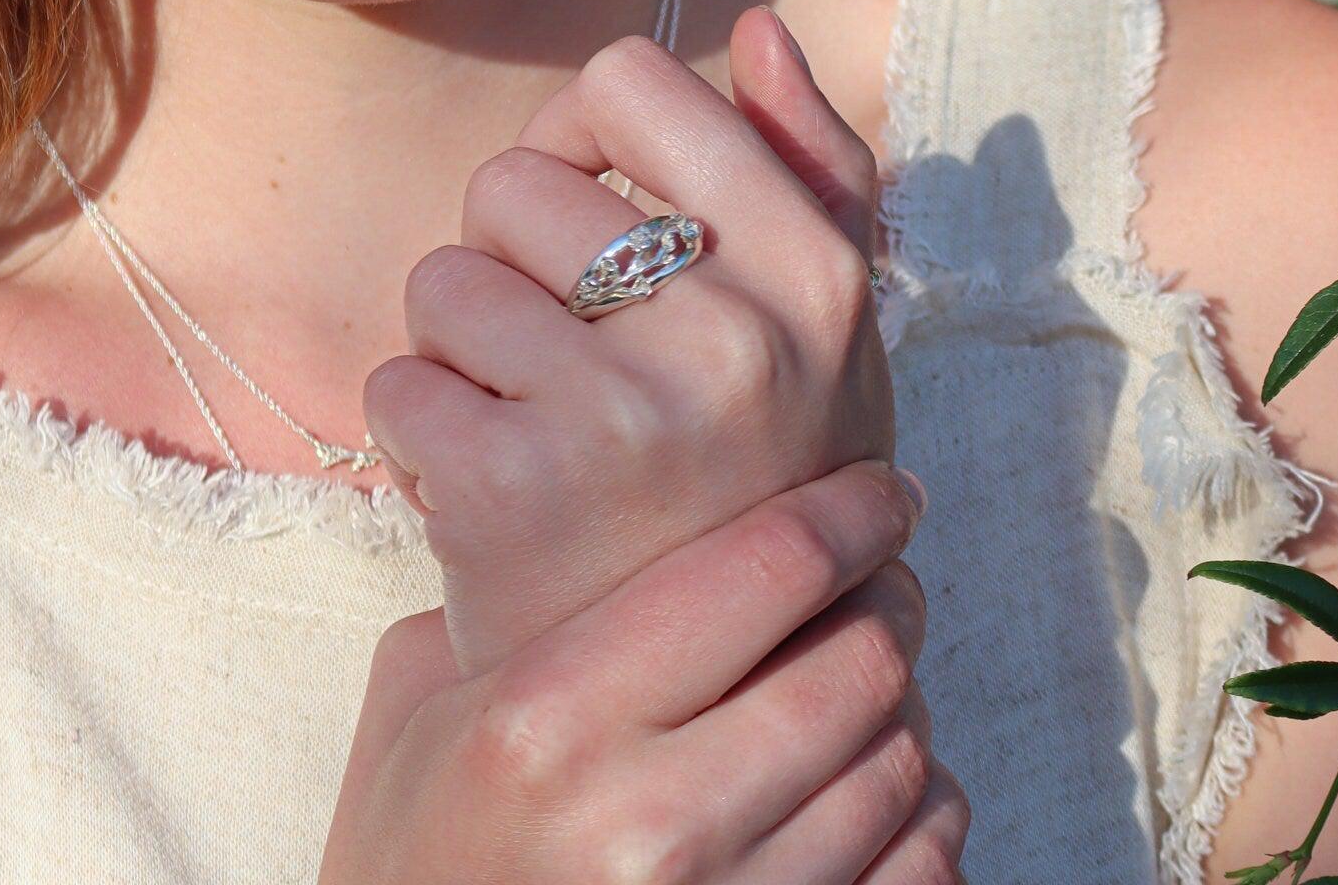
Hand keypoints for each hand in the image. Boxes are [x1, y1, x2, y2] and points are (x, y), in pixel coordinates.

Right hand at [319, 457, 968, 883]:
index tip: (881, 491)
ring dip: (905, 712)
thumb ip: (509, 607)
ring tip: (873, 689)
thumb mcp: (414, 720)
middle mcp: (642, 824)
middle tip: (885, 584)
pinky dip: (924, 820)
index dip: (849, 513)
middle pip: (855, 664)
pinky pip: (921, 874)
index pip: (764, 569)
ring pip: (899, 769)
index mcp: (546, 721)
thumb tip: (622, 518)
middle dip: (891, 605)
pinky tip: (885, 790)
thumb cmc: (412, 867)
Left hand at [363, 7, 894, 676]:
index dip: (581, 138)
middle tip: (567, 355)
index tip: (596, 218)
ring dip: (464, 350)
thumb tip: (755, 25)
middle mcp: (730, 338)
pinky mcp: (510, 495)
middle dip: (515, 261)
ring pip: (442, 279)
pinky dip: (421, 434)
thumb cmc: (759, 470)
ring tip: (532, 423)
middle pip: (511, 179)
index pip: (627, 79)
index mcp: (812, 273)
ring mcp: (619, 419)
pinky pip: (397, 382)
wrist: (715, 694)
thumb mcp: (828, 325)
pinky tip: (490, 492)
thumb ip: (811, 163)